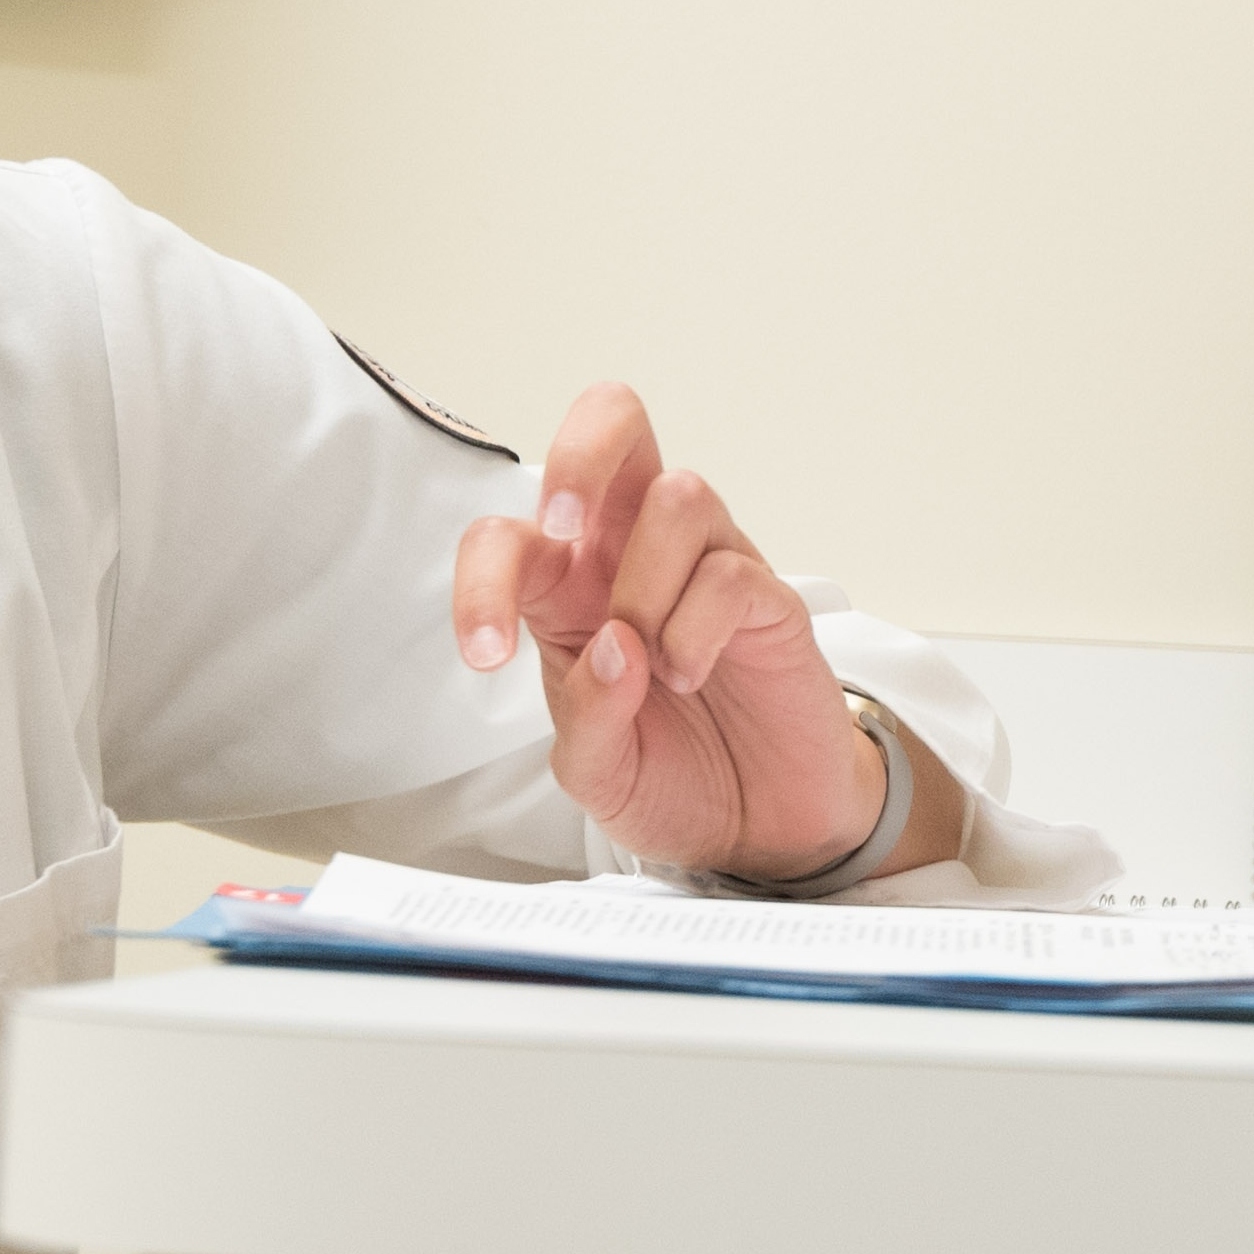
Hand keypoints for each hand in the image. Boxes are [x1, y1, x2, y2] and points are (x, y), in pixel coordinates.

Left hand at [450, 382, 961, 881]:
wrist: (760, 831)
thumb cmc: (673, 778)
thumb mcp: (598, 774)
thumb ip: (587, 718)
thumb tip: (616, 649)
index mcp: (572, 589)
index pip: (509, 535)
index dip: (482, 578)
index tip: (487, 654)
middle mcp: (637, 556)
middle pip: (616, 423)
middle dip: (579, 458)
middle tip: (567, 533)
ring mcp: (709, 568)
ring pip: (678, 495)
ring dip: (647, 585)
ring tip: (655, 661)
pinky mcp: (771, 601)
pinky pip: (731, 572)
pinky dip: (697, 628)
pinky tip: (690, 675)